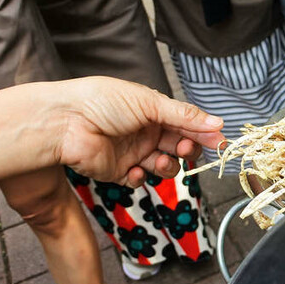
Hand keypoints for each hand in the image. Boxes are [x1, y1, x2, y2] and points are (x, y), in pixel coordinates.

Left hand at [55, 77, 224, 186]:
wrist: (64, 122)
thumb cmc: (101, 102)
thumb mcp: (149, 103)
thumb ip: (184, 116)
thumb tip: (217, 122)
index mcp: (153, 112)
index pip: (187, 125)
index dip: (203, 134)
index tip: (219, 142)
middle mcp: (145, 132)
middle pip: (179, 147)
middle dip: (186, 150)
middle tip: (184, 150)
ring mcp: (133, 153)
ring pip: (164, 166)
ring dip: (166, 166)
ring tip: (155, 161)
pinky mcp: (119, 172)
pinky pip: (139, 181)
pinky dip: (140, 178)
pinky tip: (131, 169)